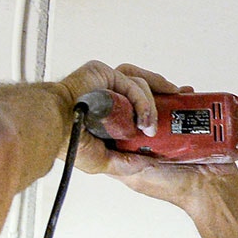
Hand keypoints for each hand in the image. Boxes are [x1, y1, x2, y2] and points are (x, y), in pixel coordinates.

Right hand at [55, 61, 188, 176]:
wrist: (54, 128)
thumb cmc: (68, 142)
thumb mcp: (102, 162)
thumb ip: (125, 163)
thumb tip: (148, 163)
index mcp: (109, 111)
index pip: (140, 100)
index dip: (161, 102)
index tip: (179, 106)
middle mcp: (109, 94)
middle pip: (145, 85)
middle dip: (166, 90)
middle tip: (183, 97)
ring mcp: (106, 82)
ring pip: (140, 83)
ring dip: (152, 104)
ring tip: (151, 125)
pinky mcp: (104, 73)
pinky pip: (131, 83)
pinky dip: (142, 101)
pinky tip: (145, 118)